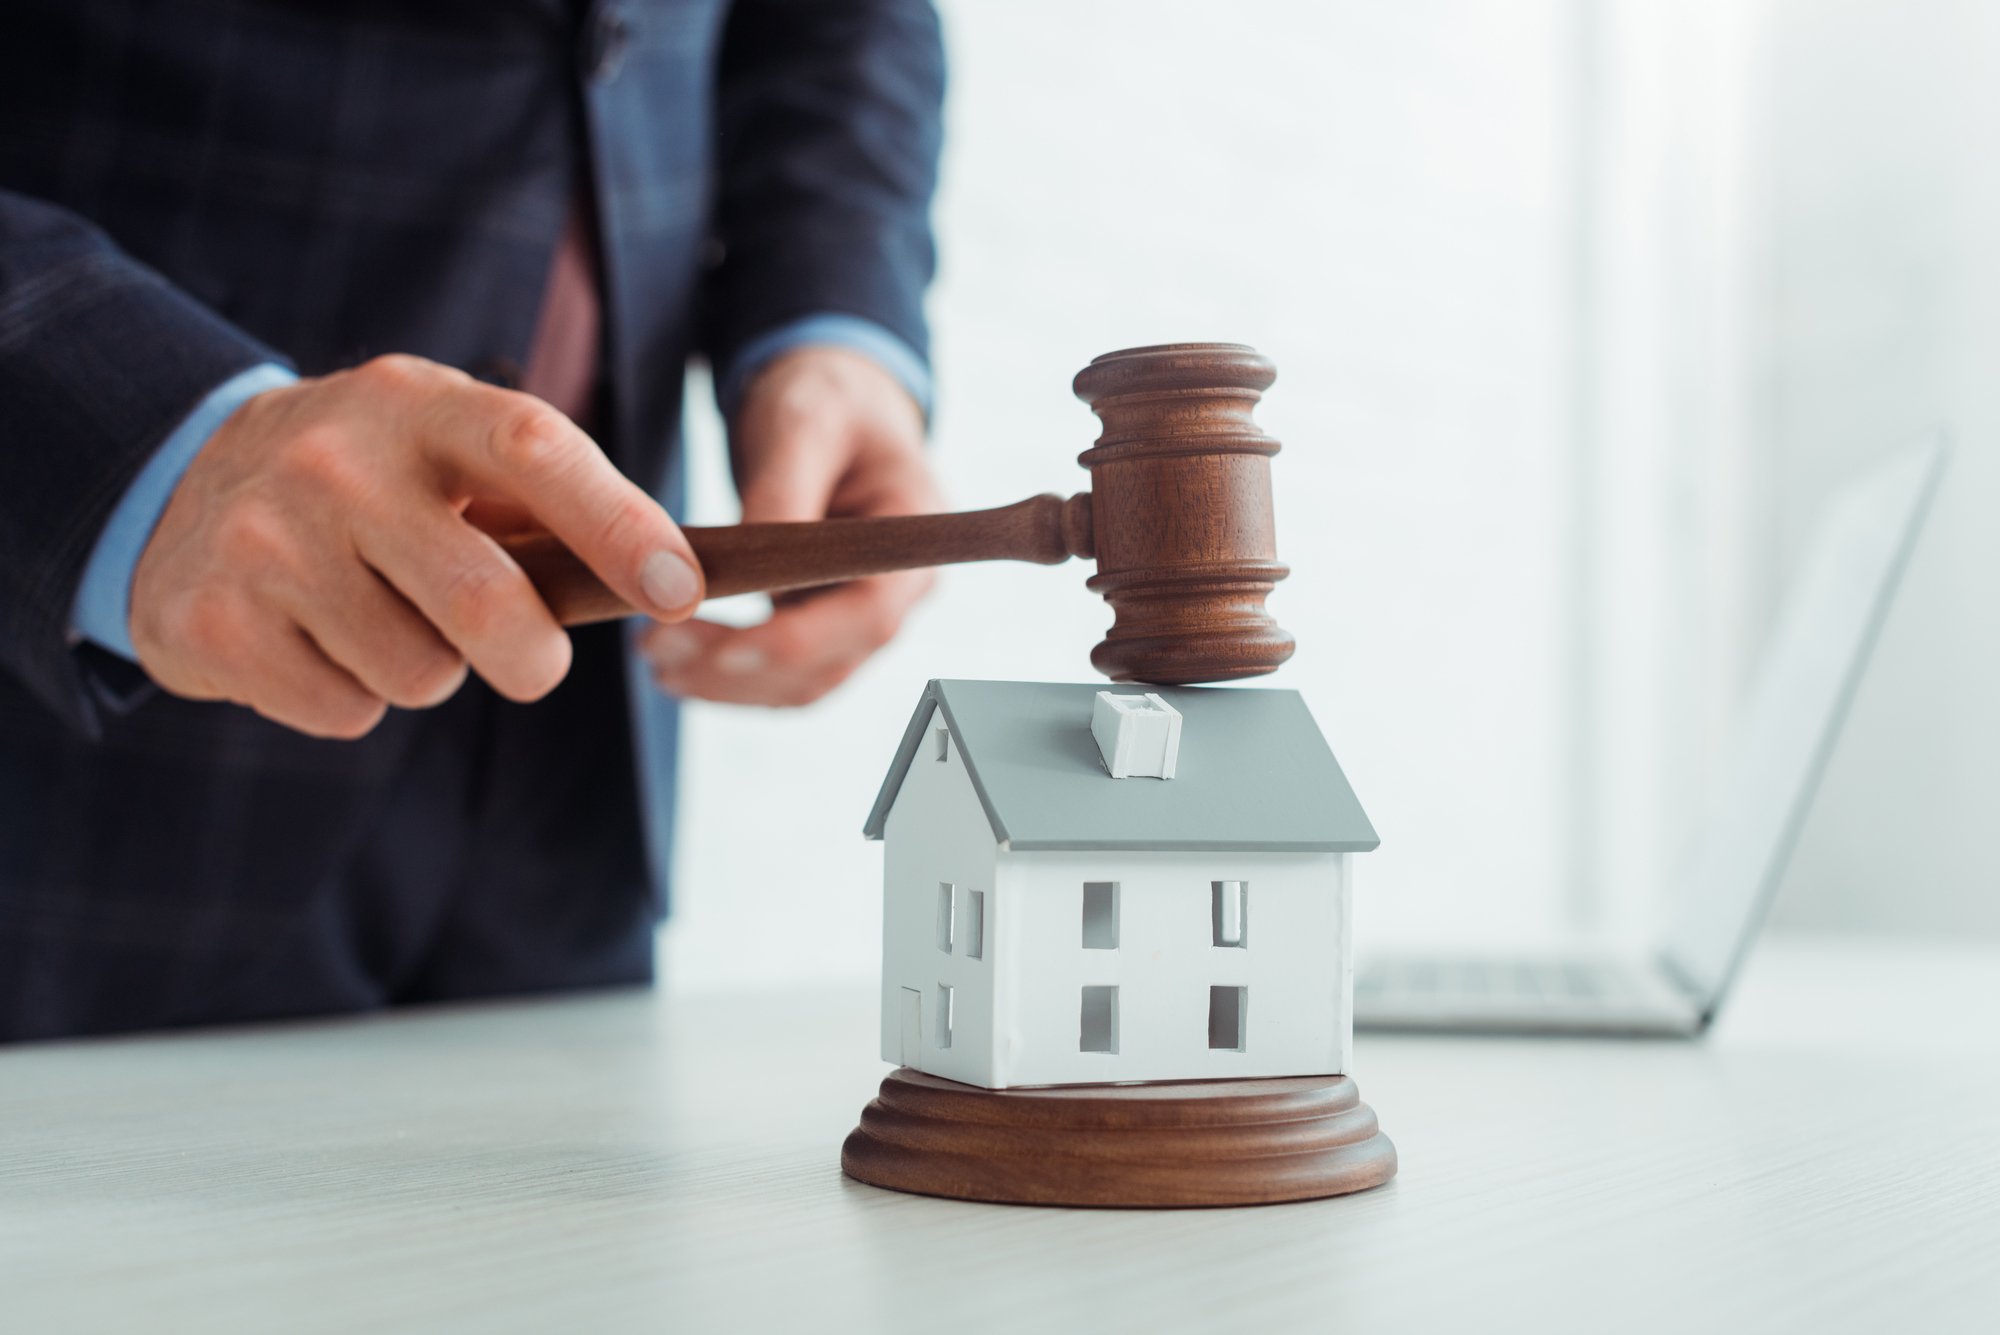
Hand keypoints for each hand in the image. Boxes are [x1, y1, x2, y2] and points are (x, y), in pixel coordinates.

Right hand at [130, 354, 704, 738]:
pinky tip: (317, 642)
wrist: (182, 484)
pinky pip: (346, 712)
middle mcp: (334, 461)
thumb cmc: (374, 482)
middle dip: (532, 657)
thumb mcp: (446, 452)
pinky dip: (353, 700)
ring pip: (418, 674)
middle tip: (532, 659)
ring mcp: (265, 539)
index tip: (683, 590)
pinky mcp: (212, 620)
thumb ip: (545, 503)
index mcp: (419, 406)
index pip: (536, 450)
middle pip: (483, 601)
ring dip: (427, 672)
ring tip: (384, 618)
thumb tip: (674, 584)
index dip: (619, 524)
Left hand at [640, 344, 940, 705]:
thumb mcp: (803, 423)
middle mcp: (900, 593)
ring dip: (727, 684)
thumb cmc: (830, 402)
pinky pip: (783, 672)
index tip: (723, 648)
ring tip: (653, 659)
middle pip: (828, 663)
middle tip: (656, 649)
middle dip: (741, 670)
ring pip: (801, 682)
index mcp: (914, 542)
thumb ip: (781, 493)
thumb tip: (742, 566)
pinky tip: (676, 663)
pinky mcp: (825, 624)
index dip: (798, 642)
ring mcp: (861, 616)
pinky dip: (730, 678)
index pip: (868, 616)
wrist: (838, 407)